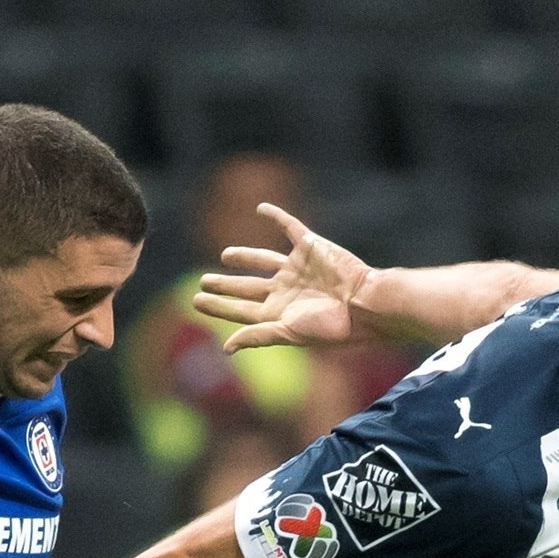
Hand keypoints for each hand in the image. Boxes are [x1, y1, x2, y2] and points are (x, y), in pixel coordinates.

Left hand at [192, 204, 374, 351]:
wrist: (362, 302)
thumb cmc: (330, 325)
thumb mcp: (289, 333)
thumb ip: (257, 336)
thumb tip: (226, 348)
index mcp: (279, 313)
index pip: (241, 309)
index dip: (219, 305)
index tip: (196, 301)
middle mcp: (286, 290)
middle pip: (248, 286)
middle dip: (226, 285)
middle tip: (203, 281)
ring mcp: (297, 268)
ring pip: (263, 260)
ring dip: (244, 256)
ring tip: (225, 255)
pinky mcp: (310, 247)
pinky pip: (289, 227)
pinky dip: (276, 217)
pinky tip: (261, 209)